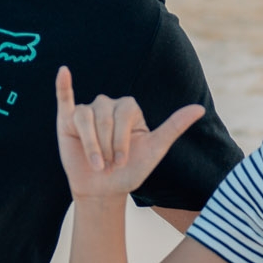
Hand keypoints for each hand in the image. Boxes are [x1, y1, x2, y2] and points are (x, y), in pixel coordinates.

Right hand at [56, 66, 204, 201]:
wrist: (104, 190)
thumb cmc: (130, 171)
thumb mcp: (155, 149)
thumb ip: (174, 127)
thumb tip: (200, 108)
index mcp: (129, 108)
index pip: (122, 115)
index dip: (121, 142)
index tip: (122, 162)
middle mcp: (108, 105)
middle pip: (103, 117)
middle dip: (106, 146)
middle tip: (108, 165)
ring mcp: (86, 111)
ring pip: (84, 118)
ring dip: (90, 146)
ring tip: (96, 164)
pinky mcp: (67, 119)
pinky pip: (64, 98)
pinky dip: (63, 85)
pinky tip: (63, 71)